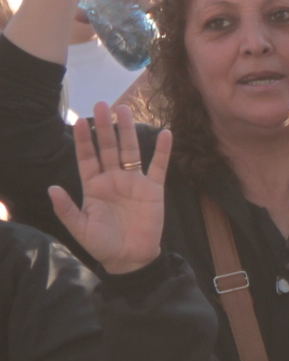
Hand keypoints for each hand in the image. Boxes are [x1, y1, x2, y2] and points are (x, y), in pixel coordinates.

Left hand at [50, 105, 165, 274]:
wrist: (130, 257)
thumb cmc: (102, 244)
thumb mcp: (80, 228)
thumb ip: (66, 208)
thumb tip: (51, 188)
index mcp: (93, 186)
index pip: (87, 158)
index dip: (84, 140)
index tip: (80, 120)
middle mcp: (113, 178)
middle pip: (109, 147)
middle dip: (106, 127)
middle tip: (103, 103)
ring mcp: (134, 182)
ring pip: (131, 150)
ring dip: (128, 131)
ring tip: (125, 109)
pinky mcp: (154, 189)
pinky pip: (159, 166)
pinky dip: (163, 151)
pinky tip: (165, 134)